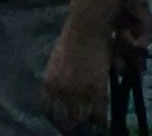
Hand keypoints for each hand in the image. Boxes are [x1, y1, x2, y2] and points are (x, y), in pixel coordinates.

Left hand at [39, 14, 113, 129]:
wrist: (87, 26)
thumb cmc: (72, 38)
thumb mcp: (58, 62)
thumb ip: (57, 81)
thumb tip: (61, 98)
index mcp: (49, 84)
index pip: (49, 111)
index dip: (56, 120)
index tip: (62, 124)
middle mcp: (61, 92)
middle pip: (65, 120)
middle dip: (72, 127)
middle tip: (78, 129)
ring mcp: (79, 93)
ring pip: (82, 121)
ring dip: (86, 127)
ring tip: (91, 129)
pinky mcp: (96, 91)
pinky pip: (98, 116)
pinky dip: (101, 122)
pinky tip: (102, 125)